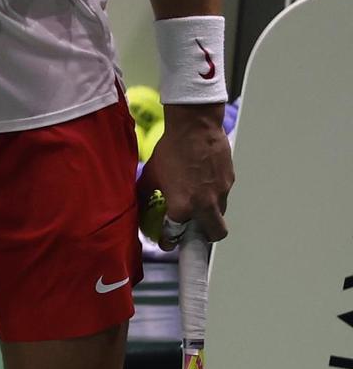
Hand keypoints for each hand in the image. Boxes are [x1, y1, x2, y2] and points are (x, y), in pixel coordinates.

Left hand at [144, 105, 233, 245]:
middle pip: (214, 235)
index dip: (170, 241)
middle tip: (194, 229)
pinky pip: (223, 195)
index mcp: (182, 207)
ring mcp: (220, 193)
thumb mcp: (151, 174)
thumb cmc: (170, 149)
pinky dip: (214, 193)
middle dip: (205, 237)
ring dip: (209, 213)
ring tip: (197, 198)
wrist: (195, 126)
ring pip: (219, 214)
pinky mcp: (229, 180)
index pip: (177, 236)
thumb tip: (140, 207)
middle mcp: (204, 205)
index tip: (168, 241)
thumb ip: (145, 195)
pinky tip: (203, 178)